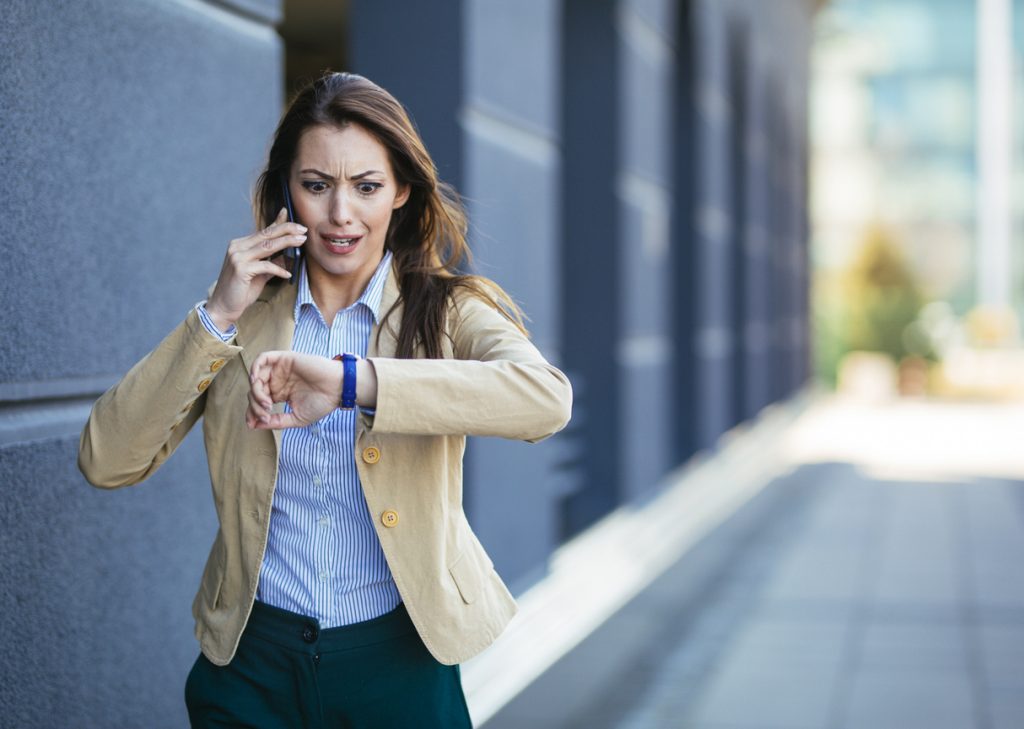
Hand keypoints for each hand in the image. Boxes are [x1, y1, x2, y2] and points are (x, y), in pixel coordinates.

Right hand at [205, 209, 306, 329]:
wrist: (223, 306)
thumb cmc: (241, 290)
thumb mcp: (260, 273)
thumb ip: (271, 261)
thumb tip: (289, 254)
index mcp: (240, 245)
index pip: (264, 231)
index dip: (279, 223)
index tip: (292, 216)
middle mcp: (237, 247)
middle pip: (267, 234)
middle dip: (287, 229)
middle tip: (303, 229)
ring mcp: (237, 257)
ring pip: (268, 246)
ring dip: (287, 242)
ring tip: (302, 241)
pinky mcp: (240, 269)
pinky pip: (266, 266)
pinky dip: (279, 269)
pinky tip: (288, 274)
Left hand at [246, 351, 342, 429]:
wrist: (338, 389)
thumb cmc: (322, 403)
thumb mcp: (296, 418)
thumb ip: (277, 422)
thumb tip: (256, 425)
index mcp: (280, 394)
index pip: (259, 402)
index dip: (252, 413)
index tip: (252, 424)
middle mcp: (278, 381)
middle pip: (255, 391)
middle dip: (255, 405)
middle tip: (266, 415)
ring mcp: (280, 369)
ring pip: (256, 377)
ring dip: (256, 391)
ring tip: (266, 403)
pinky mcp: (284, 359)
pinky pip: (263, 358)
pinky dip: (255, 367)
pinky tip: (255, 380)